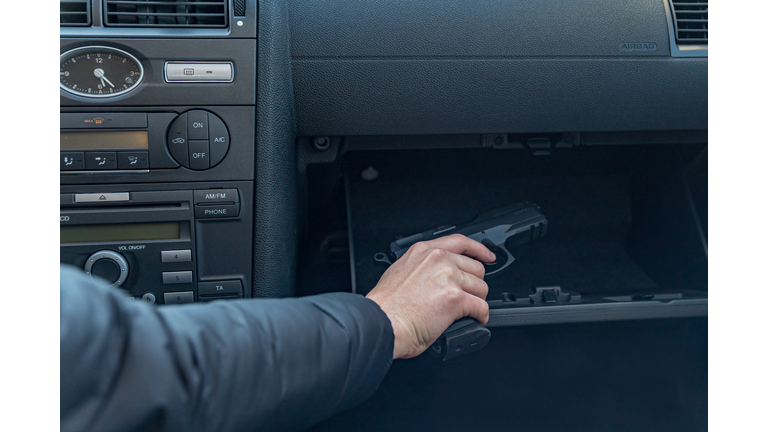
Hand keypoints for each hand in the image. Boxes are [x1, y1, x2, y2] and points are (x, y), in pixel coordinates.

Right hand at [366, 234, 495, 358]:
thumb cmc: (386, 306)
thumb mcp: (400, 271)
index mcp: (424, 252)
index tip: (488, 256)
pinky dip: (481, 316)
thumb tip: (434, 274)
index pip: (460, 242)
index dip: (479, 250)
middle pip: (475, 269)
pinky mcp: (456, 299)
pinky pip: (482, 307)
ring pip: (481, 288)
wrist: (382, 323)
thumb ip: (421, 266)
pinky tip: (475, 320)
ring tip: (466, 311)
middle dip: (473, 285)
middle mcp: (438, 260)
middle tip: (465, 297)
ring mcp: (448, 278)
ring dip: (476, 301)